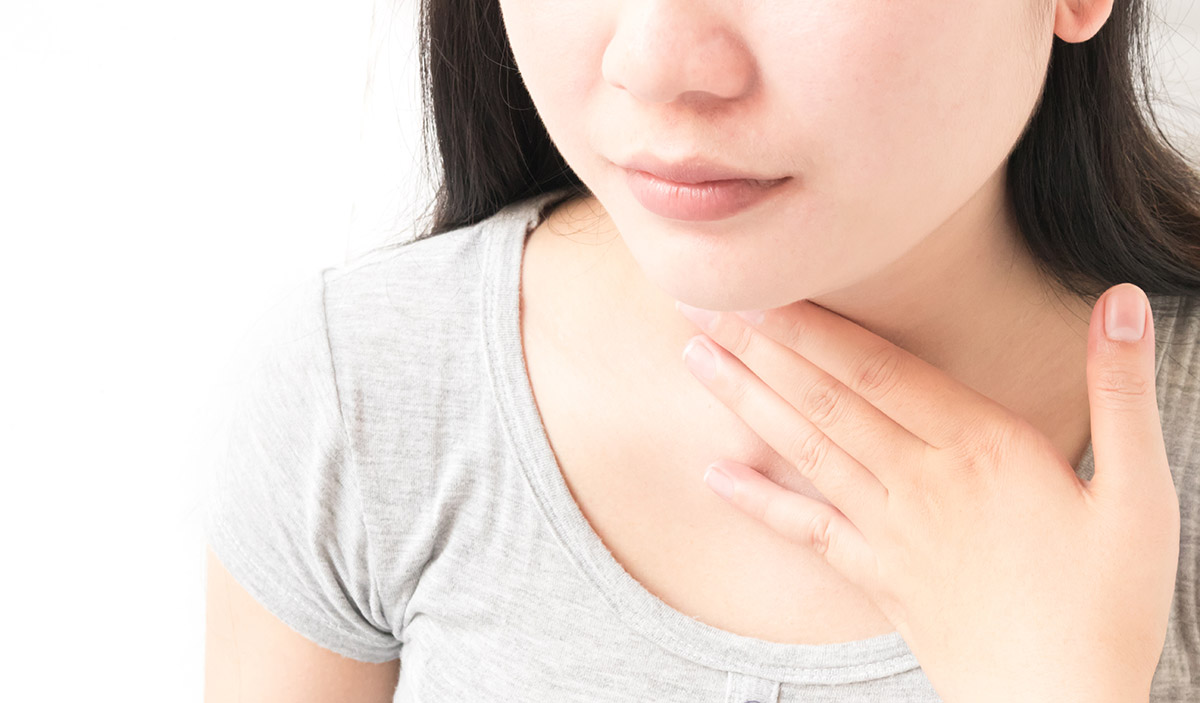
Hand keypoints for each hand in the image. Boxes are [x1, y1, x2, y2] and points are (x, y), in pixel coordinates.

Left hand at [674, 283, 1178, 702]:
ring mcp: (889, 531)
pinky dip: (758, 501)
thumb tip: (1124, 300)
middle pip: (826, 401)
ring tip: (694, 358)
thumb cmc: (1109, 603)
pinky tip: (712, 474)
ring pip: (805, 450)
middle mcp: (920, 482)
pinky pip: (806, 530)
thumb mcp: (1142, 494)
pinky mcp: (876, 575)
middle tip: (700, 302)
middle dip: (760, 348)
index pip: (880, 372)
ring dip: (746, 401)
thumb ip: (1122, 392)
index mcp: (981, 450)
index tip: (765, 287)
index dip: (818, 328)